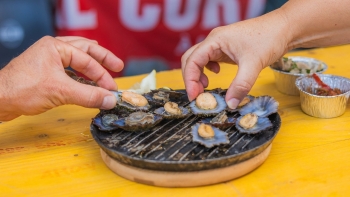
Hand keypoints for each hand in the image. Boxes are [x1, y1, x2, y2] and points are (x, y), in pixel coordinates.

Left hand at [0, 36, 123, 120]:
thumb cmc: (23, 90)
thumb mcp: (62, 92)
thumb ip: (89, 95)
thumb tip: (111, 100)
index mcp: (56, 47)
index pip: (87, 60)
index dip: (103, 75)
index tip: (112, 89)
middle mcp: (52, 49)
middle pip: (85, 50)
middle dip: (102, 59)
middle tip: (118, 66)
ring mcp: (48, 60)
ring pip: (76, 58)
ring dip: (91, 65)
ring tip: (105, 67)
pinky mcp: (45, 73)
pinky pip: (69, 70)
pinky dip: (81, 75)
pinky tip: (86, 81)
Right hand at [181, 10, 290, 108]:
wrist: (285, 28)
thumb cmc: (269, 38)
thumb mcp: (254, 64)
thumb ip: (241, 85)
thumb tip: (230, 104)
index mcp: (215, 40)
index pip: (193, 60)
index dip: (190, 80)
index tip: (194, 96)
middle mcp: (214, 40)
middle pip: (191, 59)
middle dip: (191, 78)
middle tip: (198, 95)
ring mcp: (220, 44)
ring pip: (199, 59)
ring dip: (198, 74)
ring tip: (206, 87)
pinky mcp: (227, 48)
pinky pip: (210, 59)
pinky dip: (208, 69)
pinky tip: (216, 74)